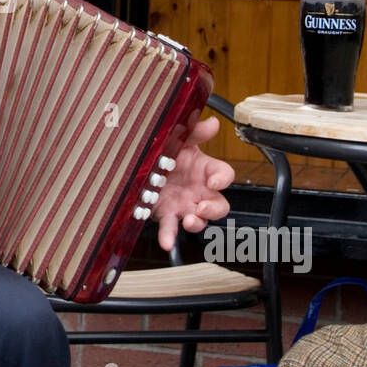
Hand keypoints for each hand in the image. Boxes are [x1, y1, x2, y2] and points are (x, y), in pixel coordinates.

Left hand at [154, 115, 235, 250]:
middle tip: (202, 207)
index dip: (223, 179)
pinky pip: (170, 229)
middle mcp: (199, 190)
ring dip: (197, 224)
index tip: (215, 181)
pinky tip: (166, 243)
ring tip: (188, 220)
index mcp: (205, 169)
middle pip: (219, 205)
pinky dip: (170, 237)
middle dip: (214, 209)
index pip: (224, 175)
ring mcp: (184, 205)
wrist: (143, 163)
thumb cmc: (167, 150)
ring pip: (199, 221)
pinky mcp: (167, 215)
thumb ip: (196, 131)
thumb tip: (213, 123)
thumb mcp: (179, 137)